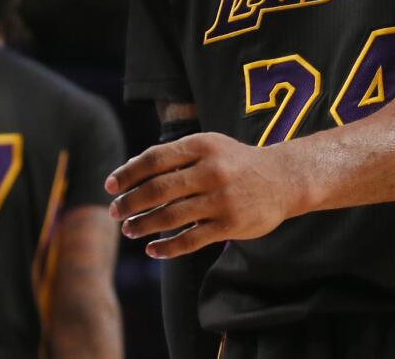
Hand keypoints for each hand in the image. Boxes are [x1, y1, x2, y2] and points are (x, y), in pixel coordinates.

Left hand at [105, 132, 299, 258]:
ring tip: (129, 230)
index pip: (155, 159)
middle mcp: (211, 171)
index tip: (110, 186)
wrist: (284, 179)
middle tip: (114, 212)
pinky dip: (167, 247)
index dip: (128, 173)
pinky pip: (190, 239)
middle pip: (158, 190)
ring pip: (170, 217)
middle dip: (130, 203)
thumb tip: (129, 168)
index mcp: (203, 146)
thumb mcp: (210, 147)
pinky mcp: (230, 224)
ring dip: (143, 226)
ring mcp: (221, 199)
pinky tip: (152, 250)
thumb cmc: (236, 162)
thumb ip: (174, 156)